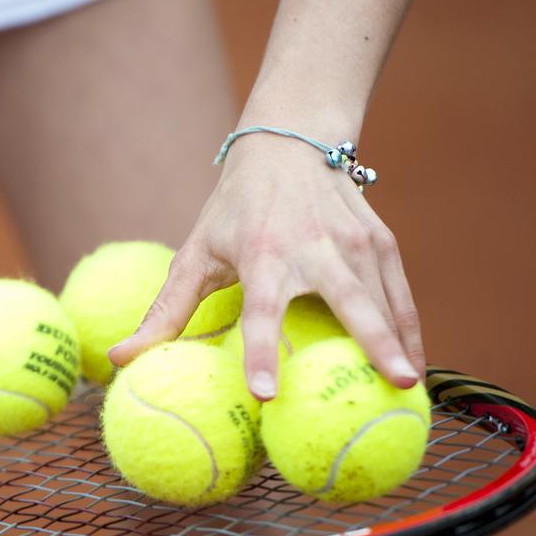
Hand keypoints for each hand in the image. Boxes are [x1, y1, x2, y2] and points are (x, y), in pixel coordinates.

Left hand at [108, 133, 423, 399]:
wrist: (288, 142)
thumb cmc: (235, 209)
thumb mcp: (195, 252)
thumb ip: (165, 310)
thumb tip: (119, 360)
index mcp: (262, 253)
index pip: (260, 310)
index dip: (259, 351)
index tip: (265, 393)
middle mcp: (314, 246)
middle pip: (349, 300)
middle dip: (374, 340)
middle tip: (394, 383)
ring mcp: (354, 241)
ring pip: (384, 298)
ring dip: (401, 343)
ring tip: (412, 389)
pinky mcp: (381, 240)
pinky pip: (400, 294)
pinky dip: (410, 329)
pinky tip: (416, 366)